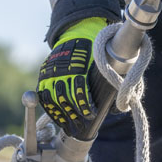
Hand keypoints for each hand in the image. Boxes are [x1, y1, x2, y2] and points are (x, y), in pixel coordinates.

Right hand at [37, 17, 105, 135]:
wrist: (76, 35)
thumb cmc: (94, 52)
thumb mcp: (103, 61)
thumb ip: (109, 82)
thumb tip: (117, 108)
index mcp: (78, 65)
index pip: (79, 88)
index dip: (85, 104)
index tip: (92, 114)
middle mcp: (61, 69)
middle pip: (65, 97)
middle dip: (74, 114)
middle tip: (81, 125)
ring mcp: (50, 73)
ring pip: (53, 99)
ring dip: (62, 115)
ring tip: (70, 127)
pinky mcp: (43, 76)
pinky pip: (44, 97)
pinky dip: (51, 110)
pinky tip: (58, 119)